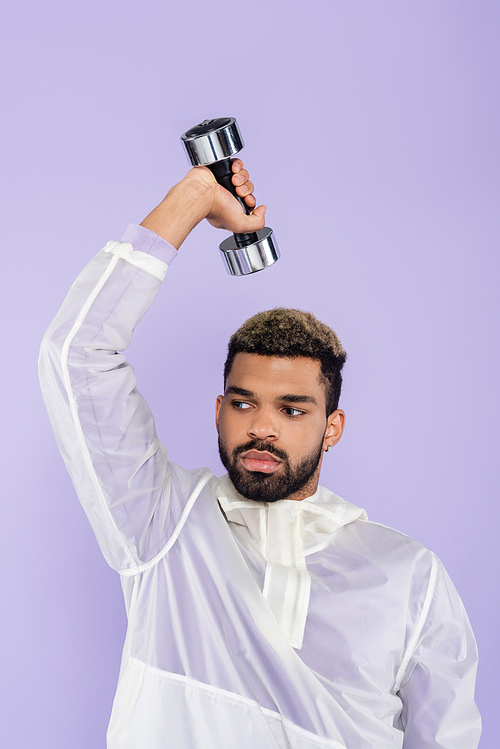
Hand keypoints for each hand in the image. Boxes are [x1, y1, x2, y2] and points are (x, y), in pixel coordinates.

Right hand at [140, 159, 265, 248]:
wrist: (202, 193)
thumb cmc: (216, 209)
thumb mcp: (241, 225)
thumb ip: (257, 222)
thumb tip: (263, 210)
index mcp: (231, 208)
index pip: (249, 202)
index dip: (251, 200)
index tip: (247, 201)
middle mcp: (227, 195)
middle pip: (248, 188)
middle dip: (247, 189)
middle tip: (238, 191)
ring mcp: (224, 181)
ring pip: (244, 176)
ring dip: (242, 178)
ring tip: (234, 181)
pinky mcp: (221, 168)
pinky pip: (237, 164)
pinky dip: (238, 166)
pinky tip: (233, 170)